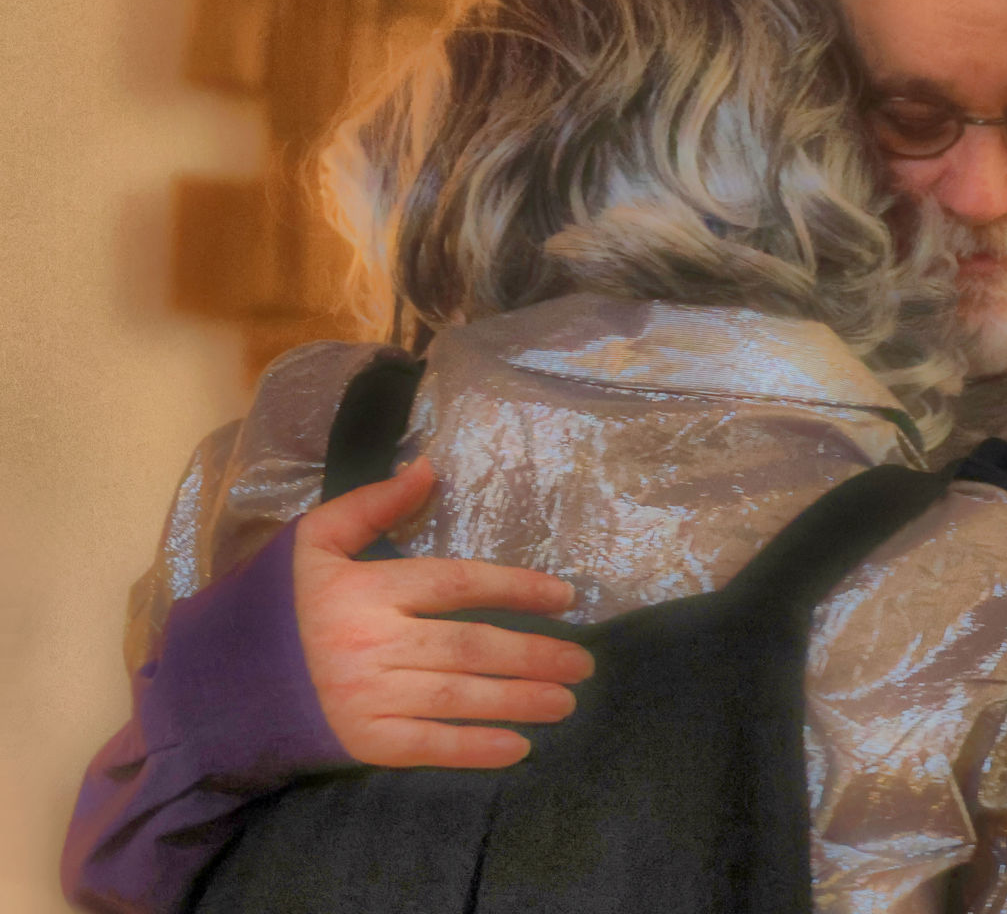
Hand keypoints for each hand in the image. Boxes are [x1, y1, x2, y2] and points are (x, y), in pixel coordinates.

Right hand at [293, 459, 594, 768]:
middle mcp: (370, 644)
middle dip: (534, 655)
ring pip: (458, 698)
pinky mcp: (358, 742)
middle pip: (470, 647)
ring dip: (520, 701)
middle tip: (583, 663)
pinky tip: (519, 748)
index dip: (516, 589)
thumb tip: (429, 467)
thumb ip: (373, 505)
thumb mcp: (314, 540)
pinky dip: (474, 749)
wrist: (212, 681)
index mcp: (365, 590)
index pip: (458, 584)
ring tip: (568, 702)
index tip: (564, 598)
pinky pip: (427, 746)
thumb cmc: (273, 604)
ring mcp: (365, 697)